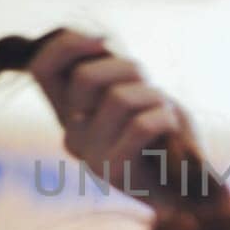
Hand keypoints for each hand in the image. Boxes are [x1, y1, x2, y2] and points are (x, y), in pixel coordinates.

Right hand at [29, 30, 195, 208]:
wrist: (188, 188)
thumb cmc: (164, 131)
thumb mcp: (136, 88)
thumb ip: (111, 68)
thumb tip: (98, 40)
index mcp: (69, 112)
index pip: (41, 68)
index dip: (67, 44)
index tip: (103, 42)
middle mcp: (71, 134)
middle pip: (86, 77)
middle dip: (129, 69)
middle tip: (149, 89)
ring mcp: (89, 155)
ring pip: (119, 98)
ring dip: (153, 96)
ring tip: (163, 113)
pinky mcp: (113, 173)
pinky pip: (140, 125)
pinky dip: (165, 118)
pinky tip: (171, 132)